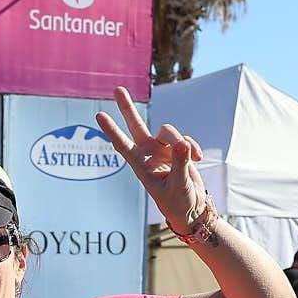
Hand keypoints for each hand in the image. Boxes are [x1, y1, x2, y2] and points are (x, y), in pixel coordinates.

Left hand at [95, 85, 207, 233]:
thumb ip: (180, 164)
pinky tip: (199, 159)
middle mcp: (149, 154)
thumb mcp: (179, 185)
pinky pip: (185, 138)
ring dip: (180, 140)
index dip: (111, 130)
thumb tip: (182, 143)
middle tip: (117, 89)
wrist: (192, 208)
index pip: (123, 145)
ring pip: (168, 131)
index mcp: (141, 165)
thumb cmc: (178, 202)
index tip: (99, 115)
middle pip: (136, 125)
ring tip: (192, 157)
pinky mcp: (177, 149)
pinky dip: (193, 147)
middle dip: (127, 108)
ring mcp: (163, 150)